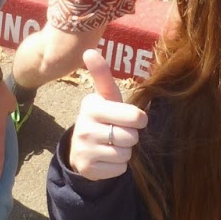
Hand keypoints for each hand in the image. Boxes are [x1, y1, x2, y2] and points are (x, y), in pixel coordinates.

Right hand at [66, 50, 147, 180]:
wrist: (82, 149)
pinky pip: (119, 168)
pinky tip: (107, 158)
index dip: (139, 120)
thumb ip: (102, 75)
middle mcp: (84, 126)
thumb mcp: (105, 97)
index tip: (136, 119)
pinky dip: (118, 165)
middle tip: (120, 132)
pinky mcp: (87, 167)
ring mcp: (83, 148)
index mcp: (91, 106)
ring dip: (125, 151)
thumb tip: (89, 51)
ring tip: (112, 144)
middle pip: (131, 137)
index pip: (133, 116)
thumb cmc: (103, 118)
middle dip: (131, 136)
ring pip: (125, 153)